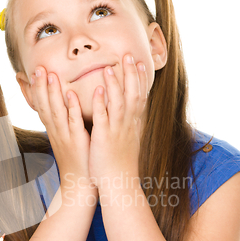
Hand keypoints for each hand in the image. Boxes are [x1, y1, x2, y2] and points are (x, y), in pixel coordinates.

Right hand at [31, 66, 95, 195]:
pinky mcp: (77, 141)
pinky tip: (71, 94)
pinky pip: (73, 122)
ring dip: (52, 92)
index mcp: (53, 129)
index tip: (29, 73)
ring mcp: (65, 136)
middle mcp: (56, 131)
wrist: (80, 183)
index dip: (34, 90)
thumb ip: (65, 121)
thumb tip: (64, 107)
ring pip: (56, 111)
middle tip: (37, 67)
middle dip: (40, 86)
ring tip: (49, 74)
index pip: (40, 106)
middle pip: (44, 105)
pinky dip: (72, 107)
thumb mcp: (66, 138)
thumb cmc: (77, 159)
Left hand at [89, 54, 148, 187]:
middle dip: (131, 75)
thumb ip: (128, 126)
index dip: (140, 80)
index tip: (140, 63)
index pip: (139, 97)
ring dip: (116, 84)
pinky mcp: (104, 139)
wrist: (119, 185)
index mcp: (132, 125)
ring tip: (111, 67)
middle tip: (130, 55)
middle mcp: (127, 125)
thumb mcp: (127, 141)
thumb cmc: (120, 164)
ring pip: (119, 103)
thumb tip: (131, 116)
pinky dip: (102, 103)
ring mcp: (117, 131)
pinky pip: (103, 118)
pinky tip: (99, 89)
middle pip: (133, 95)